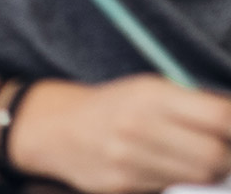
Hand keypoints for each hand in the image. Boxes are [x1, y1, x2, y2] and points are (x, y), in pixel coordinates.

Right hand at [11, 75, 230, 192]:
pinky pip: (173, 190)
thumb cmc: (116, 106)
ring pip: (199, 179)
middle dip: (228, 158)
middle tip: (221, 151)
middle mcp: (139, 124)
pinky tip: (169, 171)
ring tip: (194, 160)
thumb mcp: (149, 90)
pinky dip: (181, 183)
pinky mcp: (123, 186)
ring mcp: (129, 158)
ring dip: (207, 174)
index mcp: (150, 93)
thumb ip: (194, 106)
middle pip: (216, 156)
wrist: (60, 128)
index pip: (220, 116)